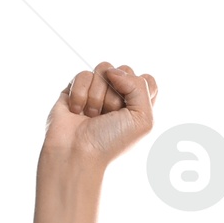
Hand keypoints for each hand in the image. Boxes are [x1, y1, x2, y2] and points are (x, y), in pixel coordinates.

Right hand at [41, 60, 157, 166]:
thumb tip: (113, 71)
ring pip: (103, 69)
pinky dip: (80, 94)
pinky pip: (83, 74)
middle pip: (125, 70)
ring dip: (98, 95)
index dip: (138, 88)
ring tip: (92, 116)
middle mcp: (119, 97)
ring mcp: (97, 92)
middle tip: (109, 115)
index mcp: (138, 107)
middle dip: (117, 94)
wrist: (77, 153)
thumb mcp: (143, 120)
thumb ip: (140, 87)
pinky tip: (77, 111)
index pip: (147, 80)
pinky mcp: (76, 89)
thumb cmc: (111, 142)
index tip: (130, 107)